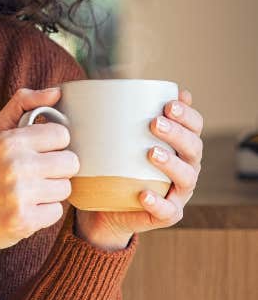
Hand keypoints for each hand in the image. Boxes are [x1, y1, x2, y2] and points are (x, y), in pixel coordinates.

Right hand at [0, 87, 77, 290]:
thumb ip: (22, 104)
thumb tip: (57, 91)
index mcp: (9, 141)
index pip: (62, 135)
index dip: (53, 145)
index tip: (38, 153)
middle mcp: (15, 165)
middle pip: (71, 162)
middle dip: (56, 170)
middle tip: (34, 175)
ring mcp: (20, 194)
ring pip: (66, 188)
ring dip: (51, 192)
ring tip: (27, 193)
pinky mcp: (25, 220)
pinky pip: (57, 212)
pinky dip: (44, 213)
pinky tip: (25, 210)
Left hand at [75, 88, 203, 248]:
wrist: (104, 207)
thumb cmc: (114, 164)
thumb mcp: (116, 138)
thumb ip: (120, 115)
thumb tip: (116, 85)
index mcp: (179, 145)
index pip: (194, 126)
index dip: (187, 114)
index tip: (169, 104)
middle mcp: (185, 167)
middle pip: (193, 148)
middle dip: (177, 133)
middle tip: (154, 123)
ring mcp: (178, 192)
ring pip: (187, 177)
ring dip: (172, 163)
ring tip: (151, 153)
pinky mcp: (166, 215)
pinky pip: (168, 211)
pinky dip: (158, 203)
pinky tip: (144, 194)